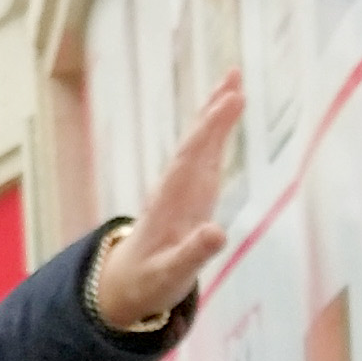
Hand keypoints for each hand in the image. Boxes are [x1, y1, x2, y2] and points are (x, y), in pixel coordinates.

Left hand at [93, 77, 245, 330]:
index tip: (231, 100)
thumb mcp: (172, 275)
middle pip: (196, 141)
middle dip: (214, 110)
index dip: (211, 129)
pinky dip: (217, 132)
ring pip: (200, 143)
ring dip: (215, 114)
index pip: (193, 157)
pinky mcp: (192, 194)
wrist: (127, 285)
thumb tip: (217, 233)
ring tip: (234, 81)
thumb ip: (193, 254)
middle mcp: (176, 188)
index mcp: (171, 202)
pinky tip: (226, 114)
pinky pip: (206, 155)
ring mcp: (184, 189)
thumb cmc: (150, 281)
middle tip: (235, 75)